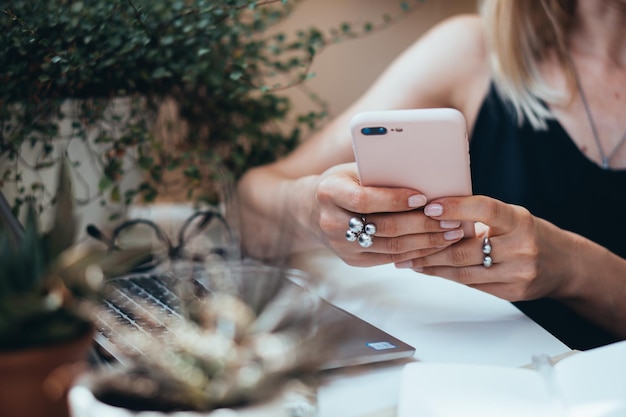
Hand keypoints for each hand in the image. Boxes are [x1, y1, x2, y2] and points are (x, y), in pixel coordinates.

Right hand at [312, 163, 465, 266]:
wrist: (313, 210)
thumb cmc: (343, 182)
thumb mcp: (354, 170)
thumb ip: (380, 173)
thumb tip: (425, 175)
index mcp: (329, 192)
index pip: (364, 200)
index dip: (394, 200)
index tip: (423, 196)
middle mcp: (331, 222)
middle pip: (383, 227)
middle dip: (421, 223)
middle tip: (450, 218)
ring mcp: (341, 245)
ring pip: (390, 247)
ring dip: (425, 241)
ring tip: (450, 233)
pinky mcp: (352, 260)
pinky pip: (389, 258)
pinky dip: (415, 252)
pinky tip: (435, 245)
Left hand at [396, 195, 575, 300]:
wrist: (564, 265)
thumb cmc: (530, 234)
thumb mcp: (512, 217)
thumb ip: (481, 217)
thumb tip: (435, 212)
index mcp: (519, 221)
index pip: (485, 210)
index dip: (456, 208)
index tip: (430, 207)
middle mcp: (521, 248)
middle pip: (465, 250)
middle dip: (430, 247)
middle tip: (404, 243)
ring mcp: (517, 274)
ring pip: (464, 272)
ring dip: (432, 266)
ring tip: (410, 260)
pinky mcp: (511, 293)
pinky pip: (471, 285)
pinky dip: (447, 276)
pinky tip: (430, 270)